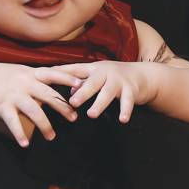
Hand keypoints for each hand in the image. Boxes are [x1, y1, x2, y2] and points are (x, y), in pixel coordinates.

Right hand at [0, 62, 77, 147]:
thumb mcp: (19, 70)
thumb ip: (36, 76)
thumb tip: (55, 78)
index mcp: (30, 73)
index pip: (53, 74)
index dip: (68, 79)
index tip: (81, 85)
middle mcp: (24, 83)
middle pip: (48, 95)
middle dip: (63, 107)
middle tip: (74, 118)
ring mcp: (13, 95)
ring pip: (34, 111)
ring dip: (45, 125)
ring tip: (52, 137)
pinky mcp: (2, 106)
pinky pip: (13, 122)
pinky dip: (19, 134)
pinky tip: (25, 144)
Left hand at [36, 60, 159, 122]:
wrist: (142, 75)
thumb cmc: (113, 77)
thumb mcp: (96, 76)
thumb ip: (81, 83)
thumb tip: (67, 92)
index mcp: (93, 69)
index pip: (75, 70)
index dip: (61, 72)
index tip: (47, 75)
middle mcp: (105, 72)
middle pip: (92, 82)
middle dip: (82, 92)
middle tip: (72, 102)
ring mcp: (119, 81)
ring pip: (108, 92)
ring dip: (100, 103)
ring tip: (92, 114)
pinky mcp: (132, 89)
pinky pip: (128, 101)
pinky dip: (125, 110)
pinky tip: (123, 120)